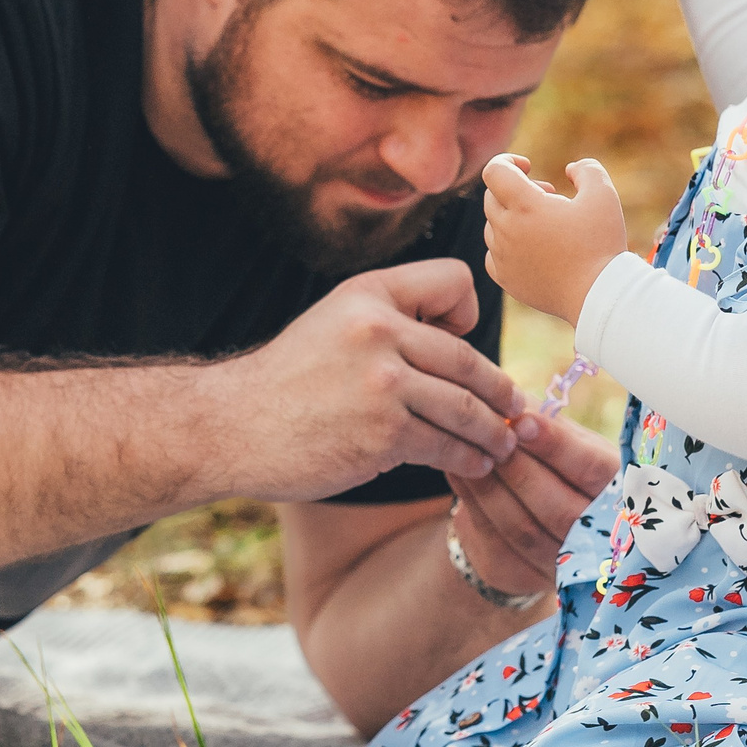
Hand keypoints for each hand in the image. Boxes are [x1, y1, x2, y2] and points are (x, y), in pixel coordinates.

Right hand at [217, 259, 524, 501]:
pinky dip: (469, 459)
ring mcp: (382, 384)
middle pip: (469, 358)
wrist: (232, 426)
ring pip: (466, 407)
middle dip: (500, 391)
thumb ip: (391, 320)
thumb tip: (460, 341)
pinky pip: (447, 445)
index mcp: (370, 294)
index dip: (468, 313)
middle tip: (514, 409)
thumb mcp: (335, 321)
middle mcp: (379, 330)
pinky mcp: (382, 434)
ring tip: (502, 444)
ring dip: (493, 432)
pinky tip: (475, 465)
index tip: (463, 343)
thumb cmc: (289, 380)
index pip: (454, 281)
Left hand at [446, 412, 619, 596]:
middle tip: (490, 435)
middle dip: (519, 469)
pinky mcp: (523, 574)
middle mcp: (600, 537)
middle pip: (558, 508)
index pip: (593, 471)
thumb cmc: (564, 467)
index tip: (523, 420)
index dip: (557, 446)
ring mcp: (563, 563)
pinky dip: (473, 502)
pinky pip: (494, 540)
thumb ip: (548, 421)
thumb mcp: (569, 440)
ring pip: (523, 528)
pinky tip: (459, 471)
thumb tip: (514, 399)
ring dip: (490, 486)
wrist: (544, 518)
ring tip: (469, 448)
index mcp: (621, 493)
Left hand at [481, 154, 629, 324]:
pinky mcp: (506, 279)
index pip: (494, 171)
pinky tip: (532, 247)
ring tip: (544, 224)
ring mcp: (503, 257)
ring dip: (511, 216)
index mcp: (525, 206)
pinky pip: (493, 254)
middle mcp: (506, 230)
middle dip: (516, 189)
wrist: (598, 295)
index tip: (528, 167)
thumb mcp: (603, 195)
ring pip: (492, 225)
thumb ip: (587, 170)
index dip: (507, 161)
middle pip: (492, 196)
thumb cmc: (601, 244)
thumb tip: (570, 169)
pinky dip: (507, 244)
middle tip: (548, 197)